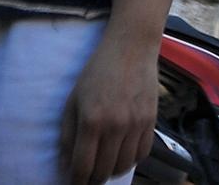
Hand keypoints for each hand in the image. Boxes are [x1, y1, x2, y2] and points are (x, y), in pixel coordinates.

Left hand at [62, 30, 158, 184]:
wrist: (131, 48)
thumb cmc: (97, 72)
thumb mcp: (73, 101)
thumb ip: (67, 135)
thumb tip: (66, 166)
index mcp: (91, 121)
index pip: (83, 167)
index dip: (77, 182)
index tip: (74, 183)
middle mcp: (115, 126)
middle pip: (104, 171)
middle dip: (93, 180)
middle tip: (88, 177)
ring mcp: (136, 124)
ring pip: (124, 166)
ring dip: (112, 171)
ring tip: (105, 166)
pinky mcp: (151, 120)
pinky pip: (143, 153)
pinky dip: (131, 160)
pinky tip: (123, 154)